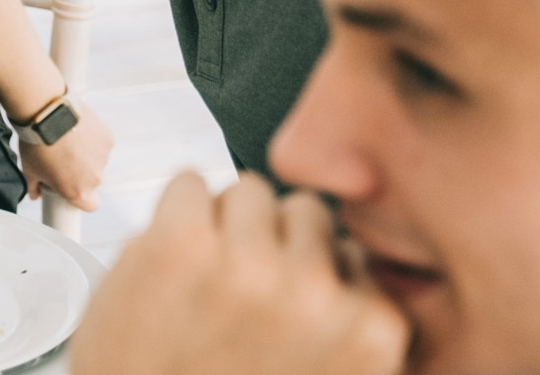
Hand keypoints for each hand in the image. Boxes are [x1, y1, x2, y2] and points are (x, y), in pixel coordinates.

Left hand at [17, 97, 110, 211]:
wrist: (46, 114)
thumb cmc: (35, 144)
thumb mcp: (29, 170)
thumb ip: (34, 187)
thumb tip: (34, 194)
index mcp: (78, 192)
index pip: (90, 205)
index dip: (82, 198)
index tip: (71, 187)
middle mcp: (95, 178)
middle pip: (91, 180)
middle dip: (79, 172)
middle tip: (62, 157)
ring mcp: (103, 158)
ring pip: (97, 160)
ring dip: (86, 154)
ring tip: (67, 139)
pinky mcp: (108, 138)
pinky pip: (101, 142)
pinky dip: (92, 138)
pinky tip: (77, 128)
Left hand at [70, 175, 406, 374]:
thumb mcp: (323, 373)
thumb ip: (343, 320)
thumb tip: (345, 252)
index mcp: (369, 331)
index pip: (354, 253)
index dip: (312, 274)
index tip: (283, 305)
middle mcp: (317, 294)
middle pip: (306, 211)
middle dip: (273, 241)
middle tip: (238, 291)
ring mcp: (249, 266)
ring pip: (250, 190)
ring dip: (225, 223)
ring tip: (203, 280)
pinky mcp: (182, 244)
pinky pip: (188, 183)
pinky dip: (176, 212)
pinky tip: (171, 261)